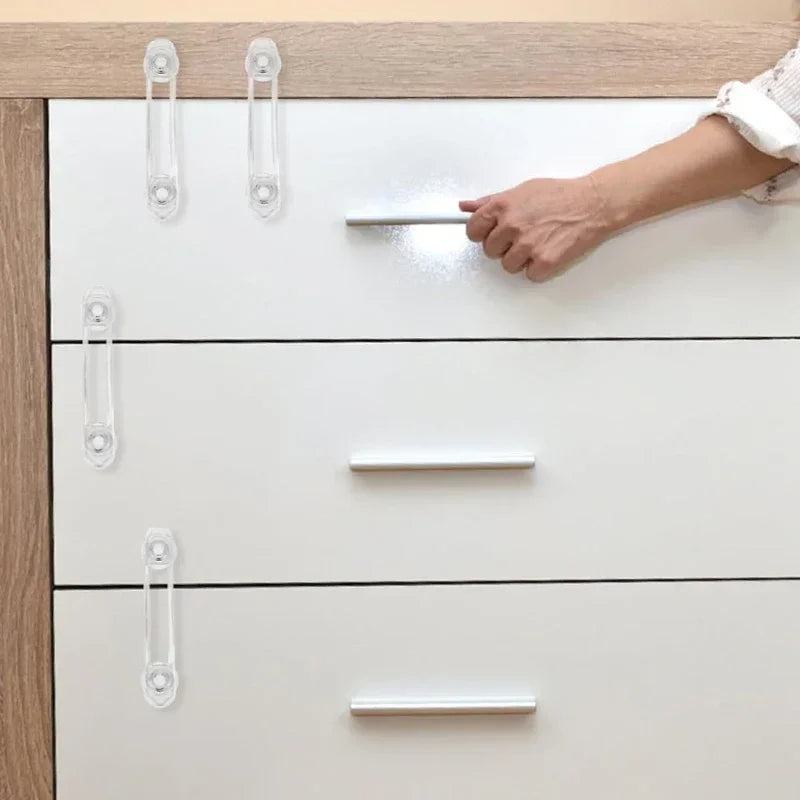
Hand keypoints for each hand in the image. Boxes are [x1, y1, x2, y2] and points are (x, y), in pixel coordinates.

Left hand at [459, 176, 615, 281]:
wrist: (592, 203)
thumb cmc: (560, 195)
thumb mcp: (522, 190)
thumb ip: (491, 201)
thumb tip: (466, 207)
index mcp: (503, 206)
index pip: (473, 230)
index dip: (481, 234)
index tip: (490, 234)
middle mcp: (512, 225)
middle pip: (490, 251)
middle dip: (503, 246)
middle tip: (523, 235)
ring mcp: (528, 245)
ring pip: (508, 265)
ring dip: (520, 259)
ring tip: (537, 242)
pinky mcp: (544, 261)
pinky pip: (529, 274)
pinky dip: (538, 268)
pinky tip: (549, 251)